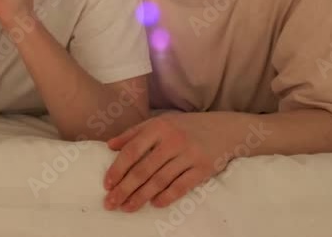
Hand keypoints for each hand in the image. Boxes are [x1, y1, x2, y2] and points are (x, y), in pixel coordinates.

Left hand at [103, 113, 227, 211]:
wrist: (225, 129)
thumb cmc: (186, 127)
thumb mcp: (160, 122)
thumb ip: (134, 133)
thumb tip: (109, 146)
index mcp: (159, 127)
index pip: (133, 150)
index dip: (118, 169)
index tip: (107, 184)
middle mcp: (173, 140)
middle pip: (143, 169)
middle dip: (125, 189)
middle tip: (111, 203)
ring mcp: (189, 155)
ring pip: (160, 181)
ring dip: (141, 197)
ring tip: (127, 208)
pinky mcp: (203, 169)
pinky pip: (181, 186)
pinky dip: (166, 197)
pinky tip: (154, 204)